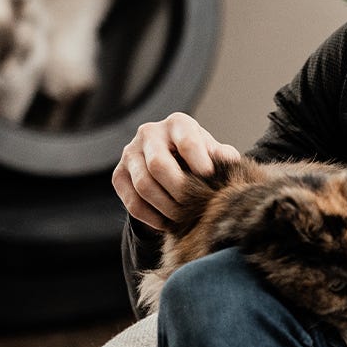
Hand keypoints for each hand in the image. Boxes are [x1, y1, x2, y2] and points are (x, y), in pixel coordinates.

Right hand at [111, 112, 240, 230]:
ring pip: (143, 185)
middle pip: (158, 164)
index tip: (209, 179)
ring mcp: (130, 153)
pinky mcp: (119, 175)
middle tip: (194, 206)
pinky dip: (151, 217)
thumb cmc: (198, 157)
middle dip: (179, 190)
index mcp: (177, 123)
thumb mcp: (213, 152)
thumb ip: (223, 157)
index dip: (199, 162)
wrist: (171, 162)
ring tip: (183, 218)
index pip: (186, 141)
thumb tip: (228, 164)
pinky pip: (132, 202)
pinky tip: (167, 223)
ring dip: (165, 207)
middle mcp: (150, 133)